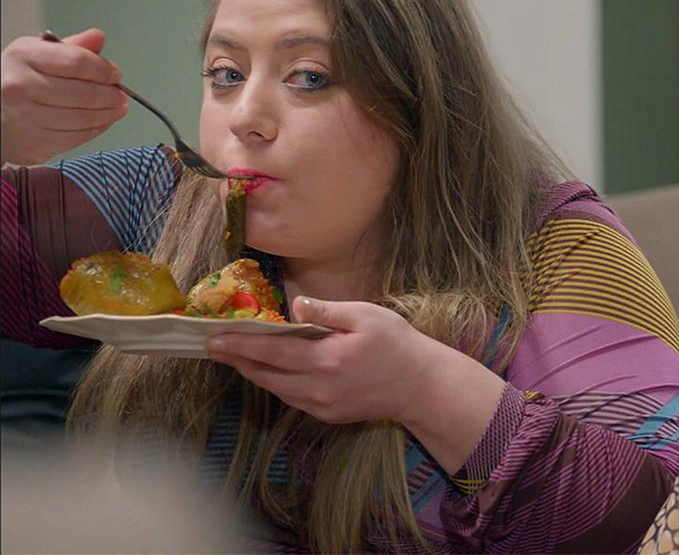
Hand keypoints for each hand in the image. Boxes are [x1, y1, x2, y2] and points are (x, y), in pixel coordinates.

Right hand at [0, 29, 127, 164]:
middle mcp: (20, 86)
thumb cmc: (17, 80)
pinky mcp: (33, 142)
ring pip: (83, 117)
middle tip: (121, 95)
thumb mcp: (37, 54)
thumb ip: (70, 48)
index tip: (115, 74)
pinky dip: (96, 130)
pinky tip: (102, 122)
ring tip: (117, 108)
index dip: (104, 69)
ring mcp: (25, 116)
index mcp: (23, 56)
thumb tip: (97, 38)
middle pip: (84, 93)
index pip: (77, 62)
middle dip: (111, 95)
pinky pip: (76, 137)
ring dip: (109, 114)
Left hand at [205, 297, 505, 472]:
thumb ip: (328, 311)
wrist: (421, 386)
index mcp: (326, 360)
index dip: (240, 344)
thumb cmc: (398, 345)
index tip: (213, 339)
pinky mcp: (328, 415)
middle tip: (213, 347)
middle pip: (265, 375)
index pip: (271, 351)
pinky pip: (292, 398)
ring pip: (276, 389)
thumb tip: (295, 306)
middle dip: (237, 360)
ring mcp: (321, 405)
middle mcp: (317, 388)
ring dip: (254, 372)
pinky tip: (270, 371)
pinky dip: (276, 383)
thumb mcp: (367, 316)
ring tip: (236, 357)